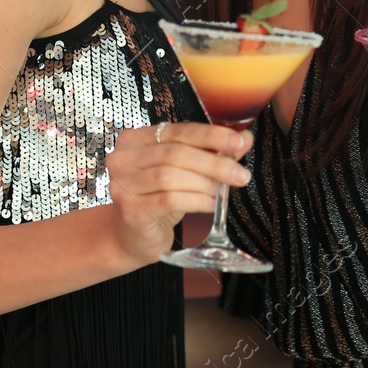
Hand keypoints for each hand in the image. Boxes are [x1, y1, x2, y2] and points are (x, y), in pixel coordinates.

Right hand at [104, 122, 253, 264]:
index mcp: (136, 139)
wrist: (133, 236)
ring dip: (205, 183)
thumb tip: (244, 138)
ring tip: (223, 192)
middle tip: (240, 174)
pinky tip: (210, 204)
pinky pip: (169, 200)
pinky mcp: (130, 209)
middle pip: (175, 153)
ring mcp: (123, 184)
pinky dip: (196, 200)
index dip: (210, 135)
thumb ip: (211, 152)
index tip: (238, 142)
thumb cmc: (158, 198)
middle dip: (213, 163)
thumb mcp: (185, 171)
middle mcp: (124, 158)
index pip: (178, 131)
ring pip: (171, 176)